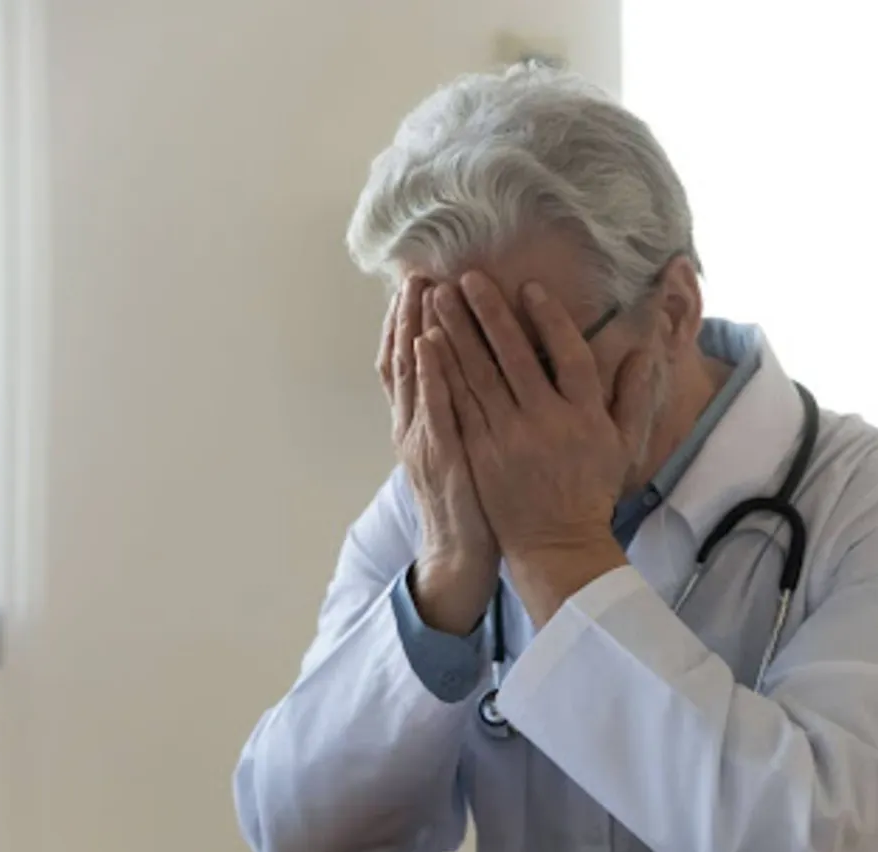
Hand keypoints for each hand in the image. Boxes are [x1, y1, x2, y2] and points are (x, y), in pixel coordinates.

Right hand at [376, 278, 497, 633]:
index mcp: (421, 420)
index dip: (409, 322)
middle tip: (416, 273)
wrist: (462, 553)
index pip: (410, 361)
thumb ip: (461, 407)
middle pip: (403, 359)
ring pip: (412, 377)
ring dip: (413, 331)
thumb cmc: (474, 498)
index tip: (419, 282)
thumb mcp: (463, 446)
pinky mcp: (440, 458)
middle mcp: (414, 425)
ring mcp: (423, 440)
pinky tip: (430, 346)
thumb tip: (471, 370)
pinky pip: (432, 411)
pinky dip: (428, 377)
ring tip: (418, 291)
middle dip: (407, 315)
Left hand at [427, 274, 657, 623]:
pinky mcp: (480, 453)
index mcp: (585, 416)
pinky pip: (458, 404)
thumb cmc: (590, 490)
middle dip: (489, 312)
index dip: (550, 319)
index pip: (570, 355)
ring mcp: (509, 438)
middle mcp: (546, 422)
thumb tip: (644, 349)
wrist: (557, 544)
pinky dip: (443, 371)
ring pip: (478, 374)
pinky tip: (429, 344)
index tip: (529, 286)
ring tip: (439, 297)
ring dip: (457, 332)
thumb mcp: (623, 444)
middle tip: (467, 278)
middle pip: (515, 355)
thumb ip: (632, 394)